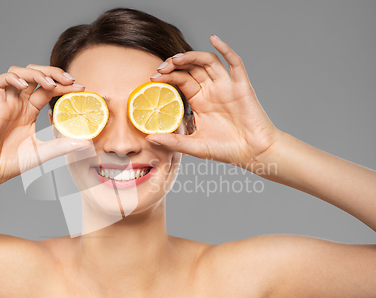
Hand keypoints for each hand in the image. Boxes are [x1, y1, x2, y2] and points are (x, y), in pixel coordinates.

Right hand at [0, 65, 90, 190]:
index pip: (48, 90)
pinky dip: (12, 78)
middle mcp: (19, 103)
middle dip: (53, 72)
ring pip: (18, 73)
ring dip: (36, 73)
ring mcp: (6, 103)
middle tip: (70, 80)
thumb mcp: (44, 153)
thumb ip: (62, 145)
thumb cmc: (11, 163)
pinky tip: (24, 86)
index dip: (64, 86)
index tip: (81, 88)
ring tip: (50, 83)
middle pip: (35, 75)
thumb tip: (86, 143)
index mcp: (30, 111)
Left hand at [148, 35, 280, 171]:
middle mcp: (212, 90)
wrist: (252, 154)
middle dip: (175, 64)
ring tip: (176, 58)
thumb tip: (149, 139)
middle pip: (192, 67)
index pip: (181, 80)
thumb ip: (173, 141)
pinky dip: (226, 49)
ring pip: (208, 62)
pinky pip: (235, 63)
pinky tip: (214, 39)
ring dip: (192, 56)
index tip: (153, 78)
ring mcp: (226, 86)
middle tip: (161, 68)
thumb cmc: (226, 149)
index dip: (167, 76)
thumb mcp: (194, 146)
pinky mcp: (242, 86)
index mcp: (200, 101)